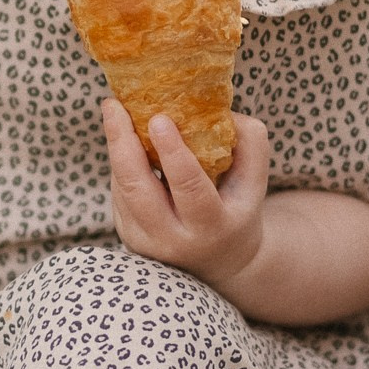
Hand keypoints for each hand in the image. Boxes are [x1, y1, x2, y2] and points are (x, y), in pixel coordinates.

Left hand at [103, 98, 271, 296]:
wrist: (220, 263)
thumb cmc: (237, 209)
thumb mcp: (255, 183)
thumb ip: (250, 144)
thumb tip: (219, 110)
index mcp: (212, 225)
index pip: (189, 188)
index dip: (172, 152)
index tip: (158, 118)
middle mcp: (174, 239)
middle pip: (138, 189)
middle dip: (121, 143)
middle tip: (114, 105)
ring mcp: (146, 242)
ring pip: (122, 188)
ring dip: (116, 147)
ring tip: (115, 111)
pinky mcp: (128, 238)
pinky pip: (119, 193)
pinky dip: (120, 164)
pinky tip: (124, 141)